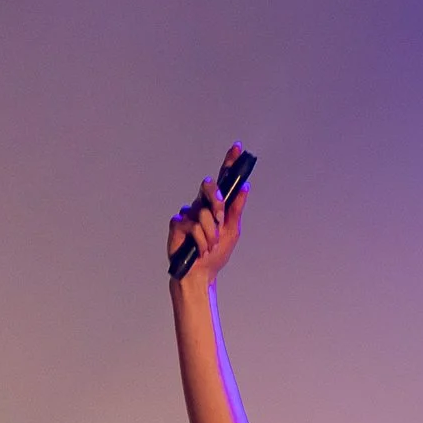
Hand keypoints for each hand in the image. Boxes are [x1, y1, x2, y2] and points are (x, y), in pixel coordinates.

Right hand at [168, 144, 250, 281]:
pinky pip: (194, 226)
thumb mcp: (232, 231)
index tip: (238, 148)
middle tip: (220, 220)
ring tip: (210, 247)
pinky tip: (200, 250)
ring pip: (204, 213)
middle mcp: (201, 205)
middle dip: (217, 203)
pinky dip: (201, 241)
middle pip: (209, 187)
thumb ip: (236, 210)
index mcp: (215, 205)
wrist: (201, 274)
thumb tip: (245, 187)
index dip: (229, 163)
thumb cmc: (216, 254)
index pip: (223, 180)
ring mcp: (188, 213)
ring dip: (212, 235)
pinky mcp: (177, 223)